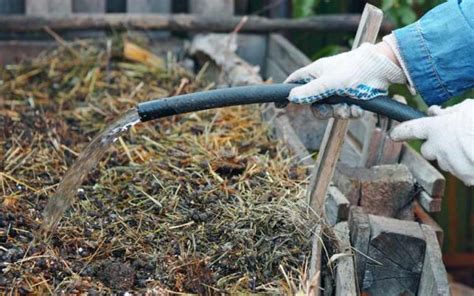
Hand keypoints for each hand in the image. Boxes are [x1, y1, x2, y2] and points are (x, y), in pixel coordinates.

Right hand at [284, 42, 405, 118]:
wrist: (383, 69)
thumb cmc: (355, 69)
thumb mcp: (330, 82)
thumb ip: (310, 91)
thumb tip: (291, 97)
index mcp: (316, 73)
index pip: (295, 82)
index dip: (287, 93)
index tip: (279, 105)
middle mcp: (326, 82)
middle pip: (314, 103)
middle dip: (324, 111)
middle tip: (331, 110)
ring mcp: (339, 90)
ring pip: (331, 110)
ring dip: (341, 112)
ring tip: (350, 108)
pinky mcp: (352, 97)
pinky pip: (346, 111)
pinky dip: (352, 112)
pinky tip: (359, 108)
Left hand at [390, 99, 473, 185]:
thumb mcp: (468, 108)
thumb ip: (451, 111)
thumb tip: (438, 112)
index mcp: (436, 128)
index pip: (411, 129)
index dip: (401, 131)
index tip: (395, 134)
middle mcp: (438, 147)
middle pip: (427, 150)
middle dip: (435, 145)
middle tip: (450, 139)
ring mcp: (450, 163)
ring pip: (445, 161)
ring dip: (452, 156)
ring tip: (470, 146)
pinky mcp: (464, 176)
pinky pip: (460, 171)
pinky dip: (466, 166)